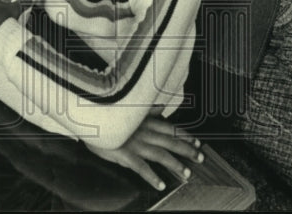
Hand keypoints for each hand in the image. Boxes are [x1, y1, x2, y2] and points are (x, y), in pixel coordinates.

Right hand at [84, 114, 203, 191]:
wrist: (90, 117)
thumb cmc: (110, 114)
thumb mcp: (130, 108)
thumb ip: (146, 110)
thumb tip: (161, 107)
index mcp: (146, 120)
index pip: (171, 128)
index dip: (186, 135)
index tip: (197, 142)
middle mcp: (145, 132)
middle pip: (171, 142)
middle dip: (188, 150)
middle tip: (201, 158)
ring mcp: (136, 144)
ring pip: (161, 155)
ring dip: (176, 165)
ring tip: (187, 174)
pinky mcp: (126, 155)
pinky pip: (142, 168)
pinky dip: (152, 177)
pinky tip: (160, 185)